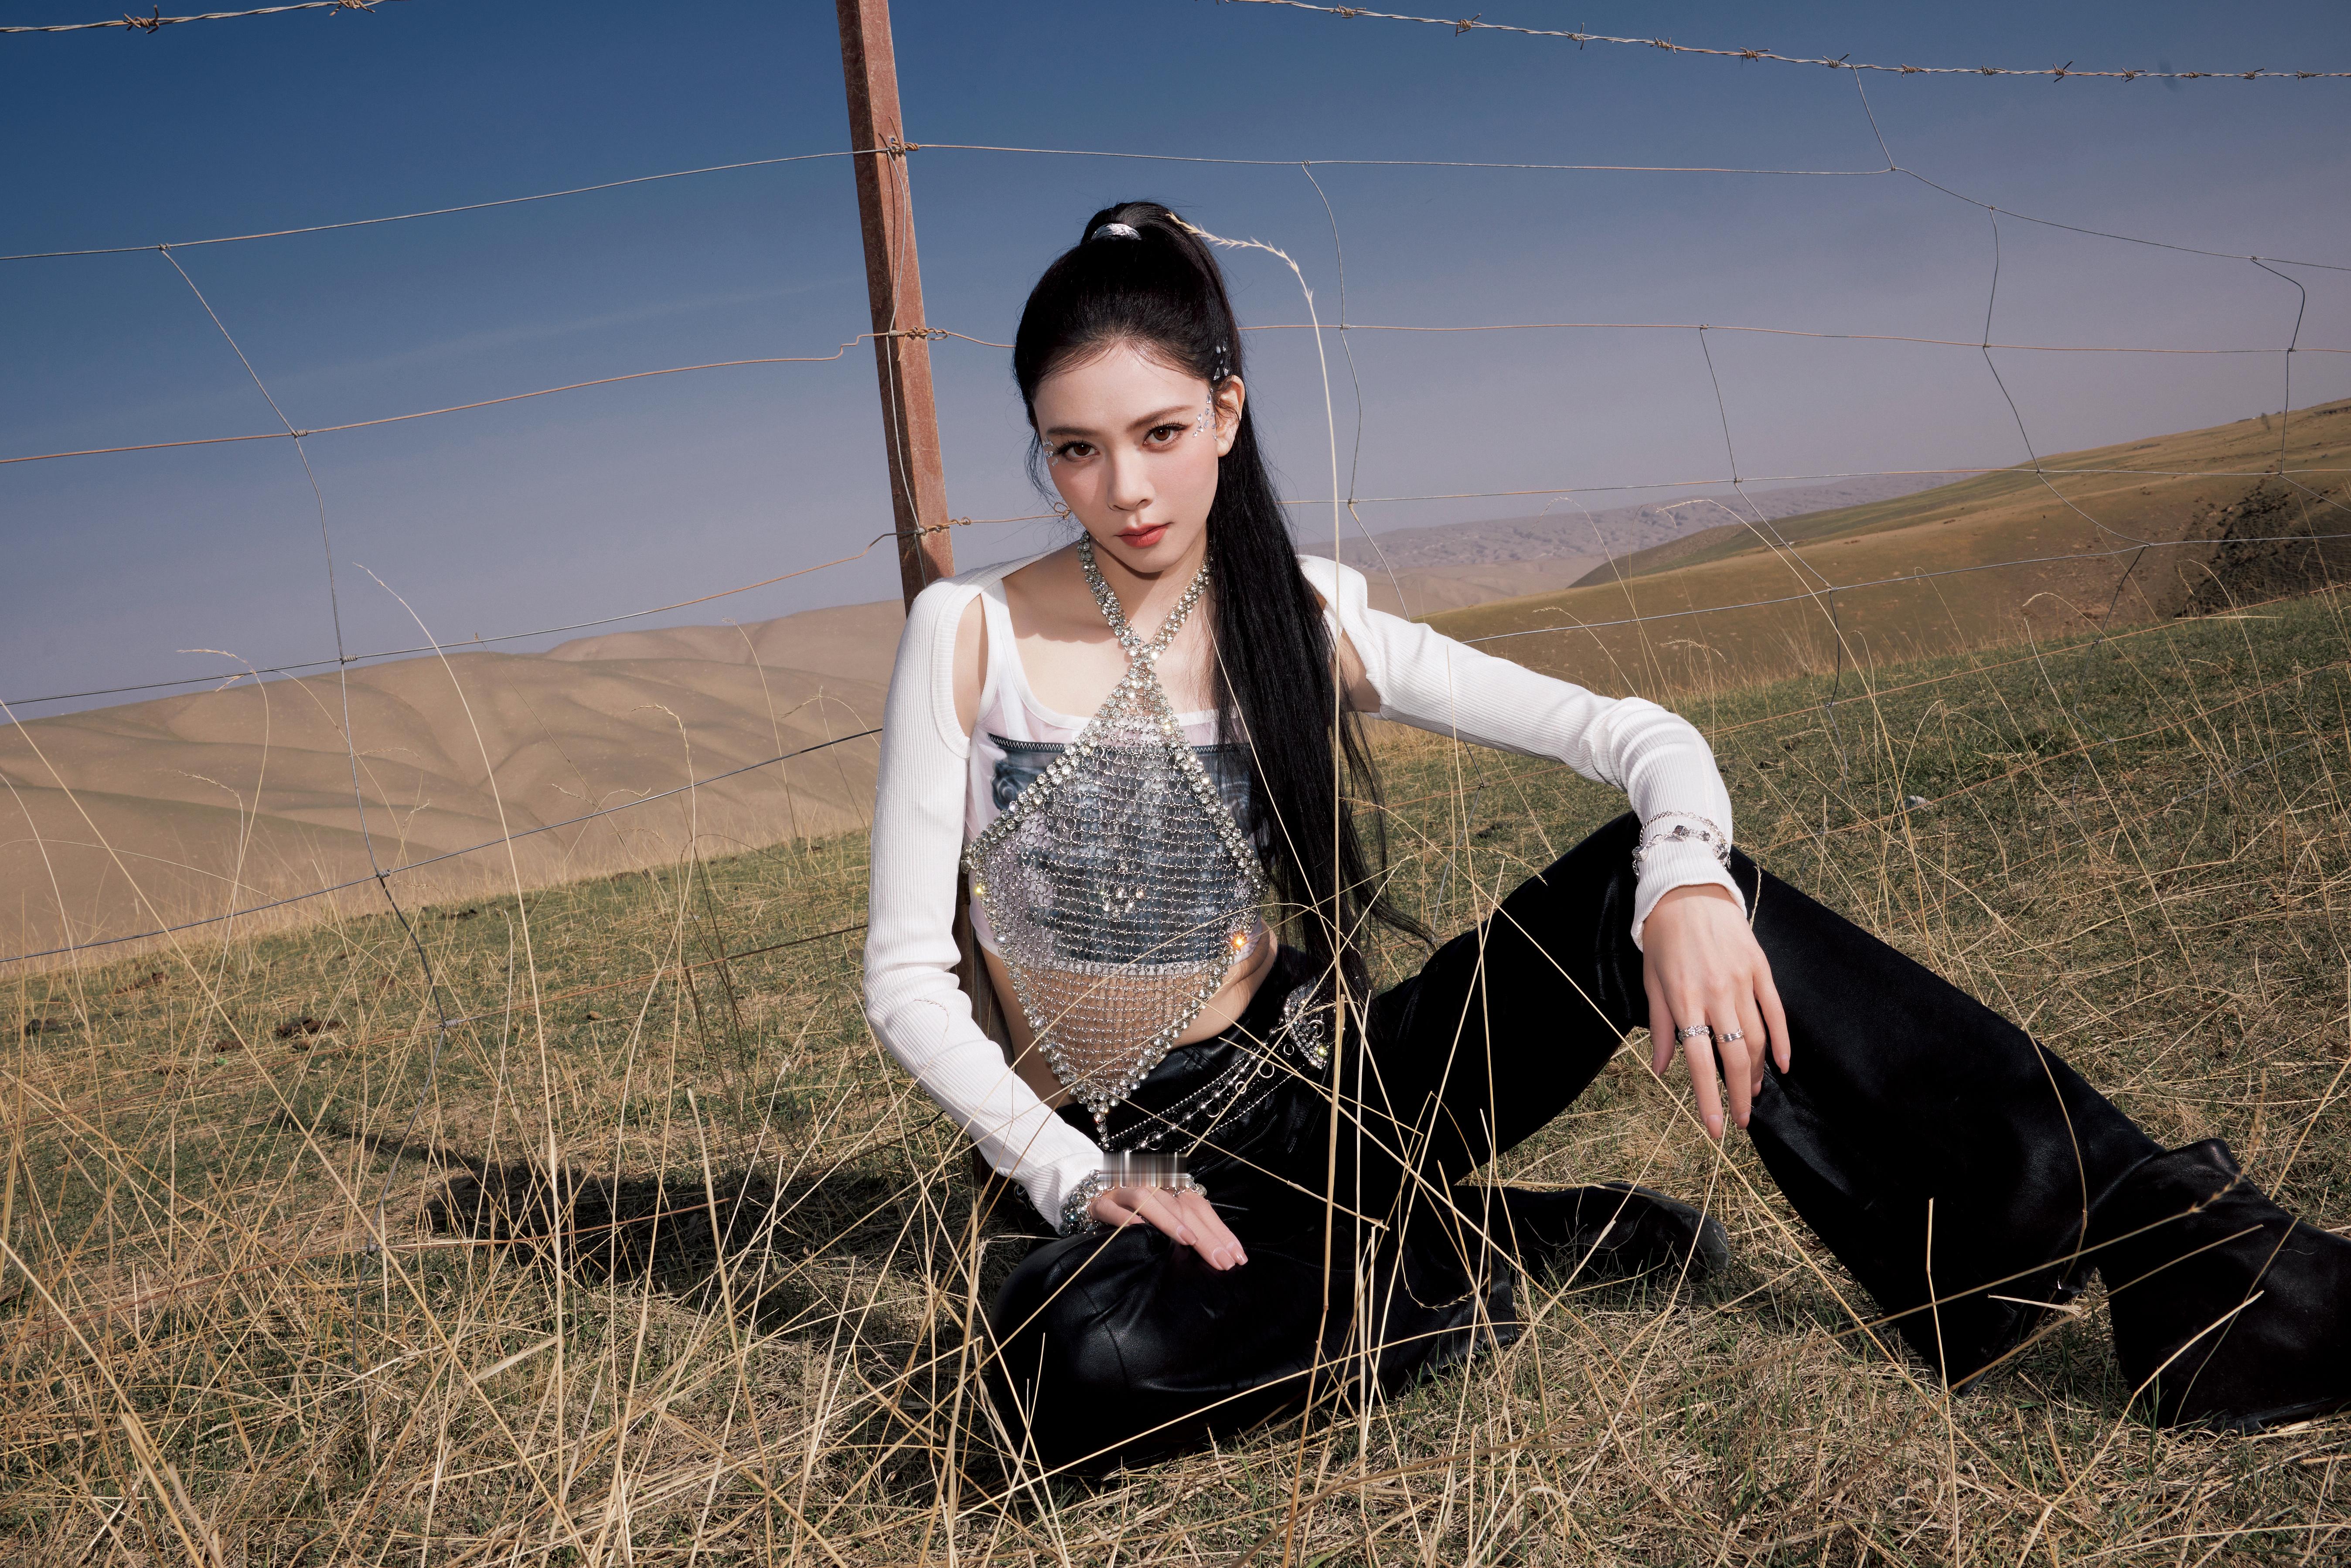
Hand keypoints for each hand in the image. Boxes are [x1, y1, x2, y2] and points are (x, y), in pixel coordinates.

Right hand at [1093, 1185, 1248, 1270]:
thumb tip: (1219, 1251)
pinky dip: (1127, 1218)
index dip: (1220, 1230)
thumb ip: (1186, 1224)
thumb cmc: (1133, 1209)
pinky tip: (1140, 1230)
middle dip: (1204, 1234)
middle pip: (1181, 1206)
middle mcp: (1150, 1186)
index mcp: (1169, 1187)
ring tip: (1189, 1241)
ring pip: (1148, 1199)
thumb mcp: (1163, 1213)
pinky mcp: (1101, 1203)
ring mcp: (1124, 1192)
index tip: (1237, 1256)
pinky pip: (1114, 1209)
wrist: (1089, 1192)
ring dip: (1169, 1220)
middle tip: (1222, 1260)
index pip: (1200, 1207)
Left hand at [1641, 883, 1791, 1139]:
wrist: (1687, 890)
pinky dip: (1782, 1042)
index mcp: (1683, 1000)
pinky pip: (1776, 1012)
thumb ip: (1661, 1027)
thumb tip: (1663, 1068)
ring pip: (1757, 1039)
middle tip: (1743, 1121)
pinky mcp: (1760, 969)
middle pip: (1734, 1057)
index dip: (1708, 1100)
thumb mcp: (1651, 981)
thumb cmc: (1663, 938)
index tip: (1715, 1129)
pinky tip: (1782, 1065)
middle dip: (1739, 1096)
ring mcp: (1741, 981)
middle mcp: (1715, 994)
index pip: (1699, 1062)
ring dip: (1756, 1072)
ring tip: (1752, 1091)